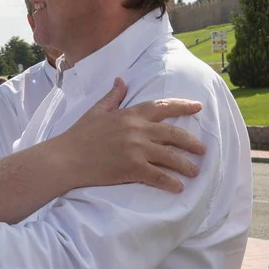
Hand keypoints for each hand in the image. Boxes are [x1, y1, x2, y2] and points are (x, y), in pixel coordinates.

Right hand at [58, 77, 205, 193]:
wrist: (66, 158)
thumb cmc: (78, 135)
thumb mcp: (96, 111)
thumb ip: (112, 96)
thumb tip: (121, 80)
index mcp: (129, 114)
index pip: (162, 106)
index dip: (182, 106)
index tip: (198, 106)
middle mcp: (137, 130)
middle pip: (172, 133)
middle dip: (191, 142)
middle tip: (203, 149)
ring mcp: (136, 149)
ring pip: (170, 156)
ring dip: (185, 164)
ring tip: (195, 171)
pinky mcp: (132, 168)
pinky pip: (158, 176)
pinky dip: (170, 182)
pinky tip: (179, 188)